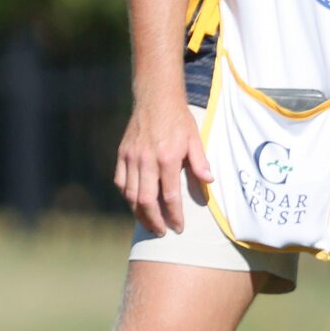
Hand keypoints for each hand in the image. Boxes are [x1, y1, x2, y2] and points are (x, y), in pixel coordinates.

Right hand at [117, 94, 211, 235]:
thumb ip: (200, 162)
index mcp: (167, 158)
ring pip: (130, 194)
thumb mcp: (195, 139)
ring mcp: (131, 158)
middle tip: (161, 232)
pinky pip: (120, 181)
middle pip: (146, 200)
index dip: (174, 215)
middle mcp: (146, 160)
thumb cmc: (179, 120)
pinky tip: (134, 204)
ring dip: (138, 212)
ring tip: (148, 223)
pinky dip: (127, 196)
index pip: (170, 196)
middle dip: (154, 220)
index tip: (178, 227)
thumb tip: (209, 182)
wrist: (156, 98)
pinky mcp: (122, 154)